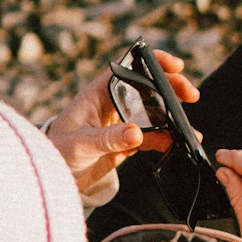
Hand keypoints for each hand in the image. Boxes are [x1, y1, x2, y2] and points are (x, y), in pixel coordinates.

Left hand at [46, 50, 198, 198]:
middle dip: (170, 88)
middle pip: (147, 88)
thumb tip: (136, 133)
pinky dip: (165, 140)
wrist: (51, 178)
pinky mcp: (125, 143)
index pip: (128, 68)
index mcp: (98, 93)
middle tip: (190, 95)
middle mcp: (112, 104)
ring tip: (189, 130)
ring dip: (172, 118)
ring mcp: (121, 123)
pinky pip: (150, 137)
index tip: (174, 66)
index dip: (152, 62)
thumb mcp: (81, 144)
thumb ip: (108, 139)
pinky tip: (176, 145)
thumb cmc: (57, 152)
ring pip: (153, 113)